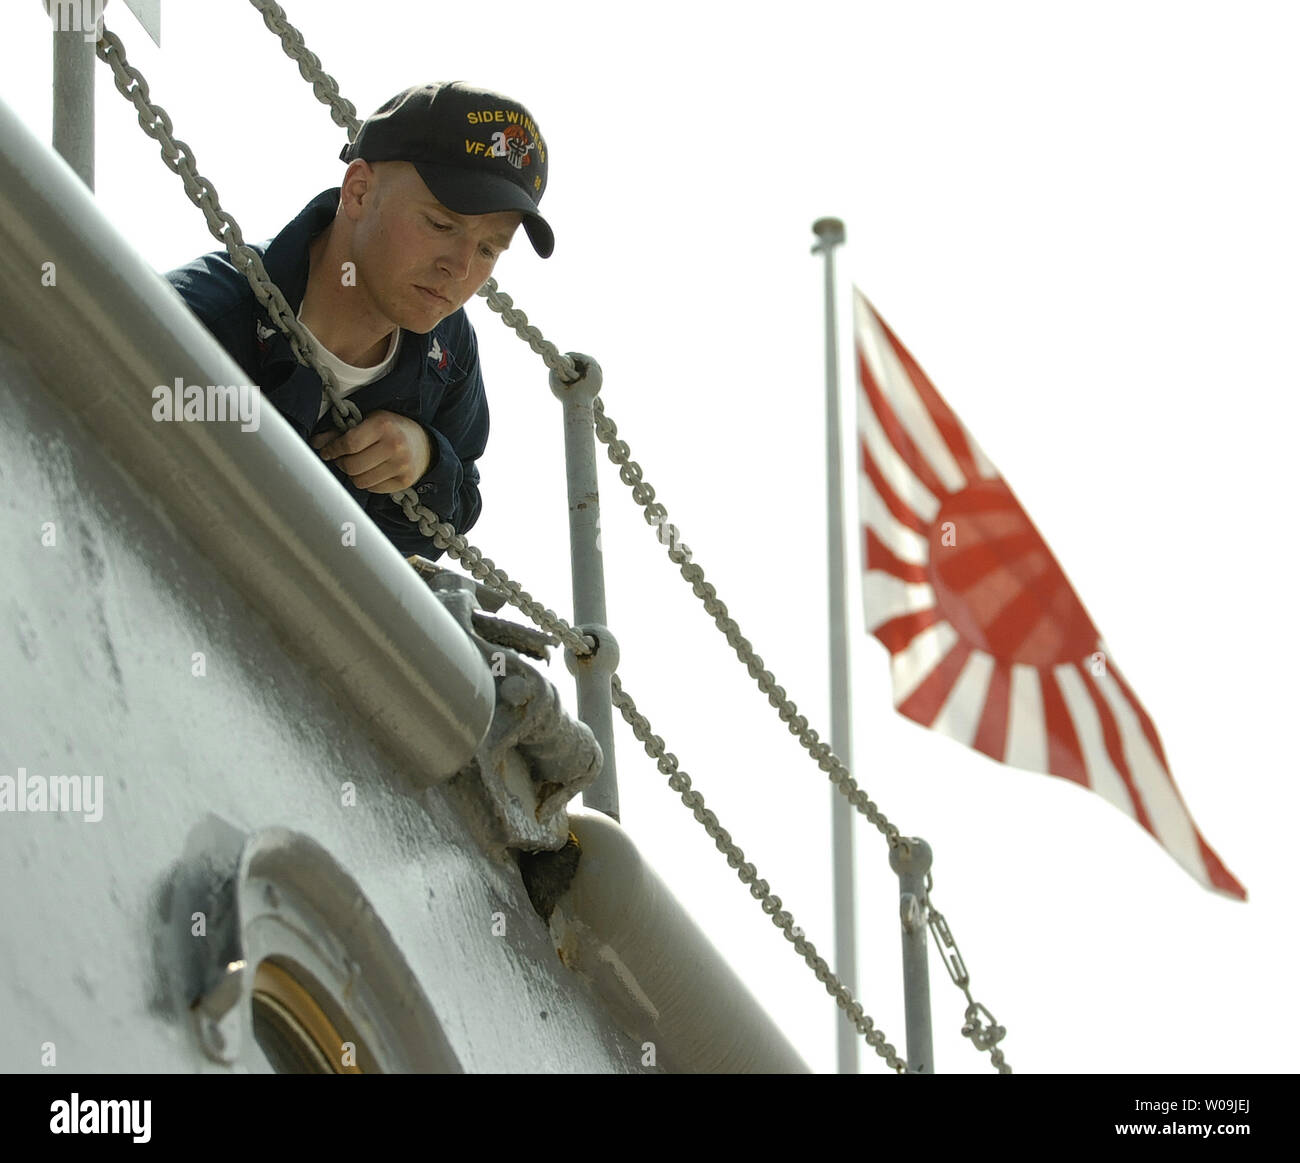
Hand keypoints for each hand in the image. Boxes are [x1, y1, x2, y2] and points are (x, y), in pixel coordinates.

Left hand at [310, 410, 431, 492]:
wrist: (425, 443)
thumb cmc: (392, 429)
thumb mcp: (370, 421)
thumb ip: (342, 432)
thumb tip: (317, 443)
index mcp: (383, 425)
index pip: (349, 443)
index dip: (333, 450)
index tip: (327, 452)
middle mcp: (395, 446)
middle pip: (352, 466)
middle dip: (342, 463)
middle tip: (342, 459)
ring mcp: (401, 466)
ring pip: (361, 481)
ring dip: (354, 475)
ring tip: (357, 465)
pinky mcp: (405, 481)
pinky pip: (373, 489)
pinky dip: (368, 482)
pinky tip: (372, 471)